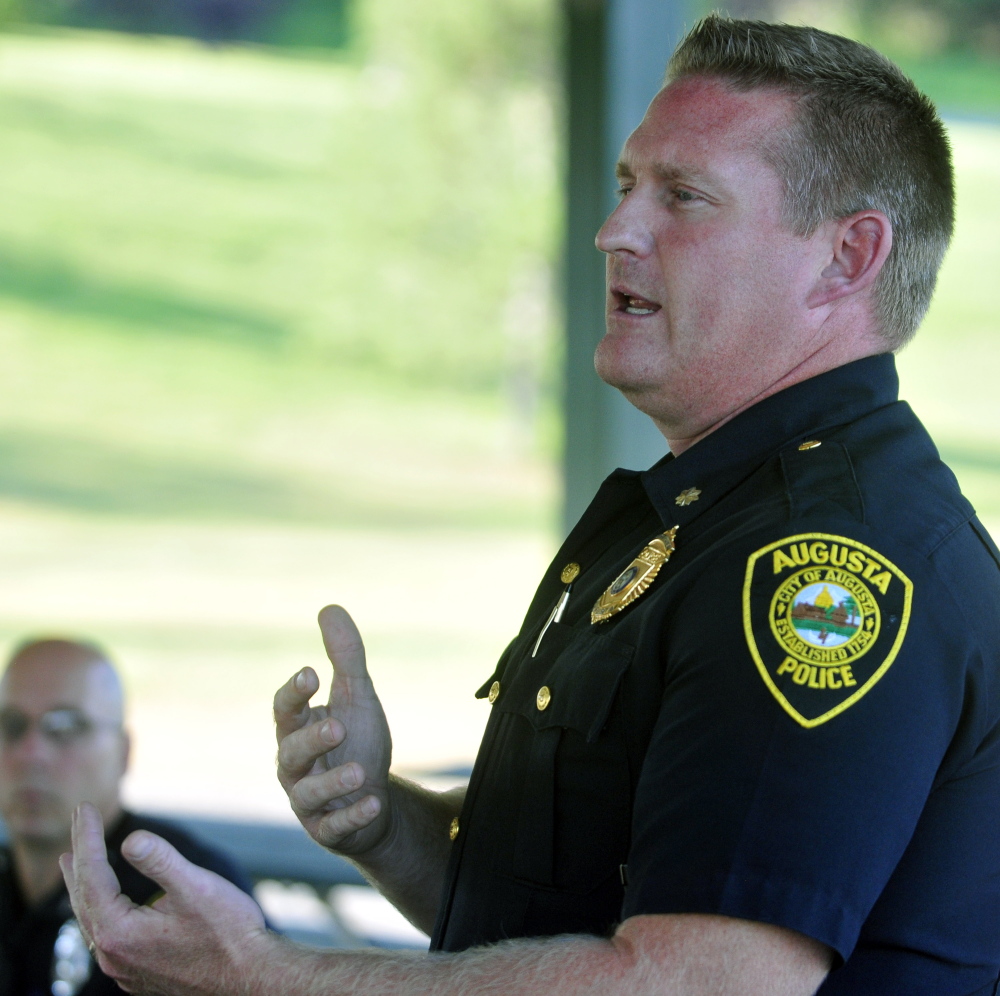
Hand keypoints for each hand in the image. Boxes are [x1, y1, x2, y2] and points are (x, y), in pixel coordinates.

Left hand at [61, 803, 271, 995]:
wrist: (250, 980)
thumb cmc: (228, 934)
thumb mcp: (196, 888)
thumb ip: (160, 861)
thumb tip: (130, 839)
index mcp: (120, 933)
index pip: (92, 877)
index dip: (88, 839)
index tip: (85, 808)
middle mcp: (114, 955)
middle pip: (85, 898)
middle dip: (81, 857)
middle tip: (78, 822)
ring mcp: (125, 969)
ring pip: (93, 919)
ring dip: (85, 885)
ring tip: (74, 863)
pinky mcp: (139, 973)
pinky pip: (106, 935)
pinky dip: (100, 907)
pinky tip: (108, 903)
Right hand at [274, 605, 393, 857]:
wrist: (372, 800)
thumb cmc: (357, 742)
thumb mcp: (357, 696)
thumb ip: (345, 656)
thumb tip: (329, 607)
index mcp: (296, 730)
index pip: (284, 710)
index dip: (293, 693)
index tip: (311, 673)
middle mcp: (294, 766)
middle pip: (291, 752)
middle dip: (312, 739)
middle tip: (337, 725)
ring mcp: (308, 802)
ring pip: (308, 795)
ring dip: (332, 782)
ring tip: (359, 770)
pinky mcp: (328, 831)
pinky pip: (334, 827)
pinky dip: (352, 815)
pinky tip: (373, 801)